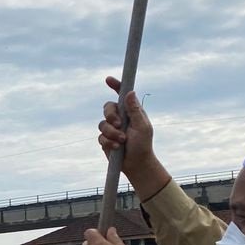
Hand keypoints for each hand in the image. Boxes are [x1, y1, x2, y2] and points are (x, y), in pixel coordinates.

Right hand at [99, 77, 169, 197]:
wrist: (136, 164)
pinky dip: (108, 142)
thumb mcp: (142, 126)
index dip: (115, 86)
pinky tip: (116, 148)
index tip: (108, 80)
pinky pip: (101, 137)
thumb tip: (130, 92)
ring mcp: (111, 128)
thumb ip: (135, 110)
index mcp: (131, 111)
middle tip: (118, 124)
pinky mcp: (105, 139)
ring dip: (111, 133)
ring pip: (102, 124)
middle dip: (111, 115)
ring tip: (121, 141)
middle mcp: (120, 118)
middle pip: (107, 108)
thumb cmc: (143, 145)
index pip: (122, 95)